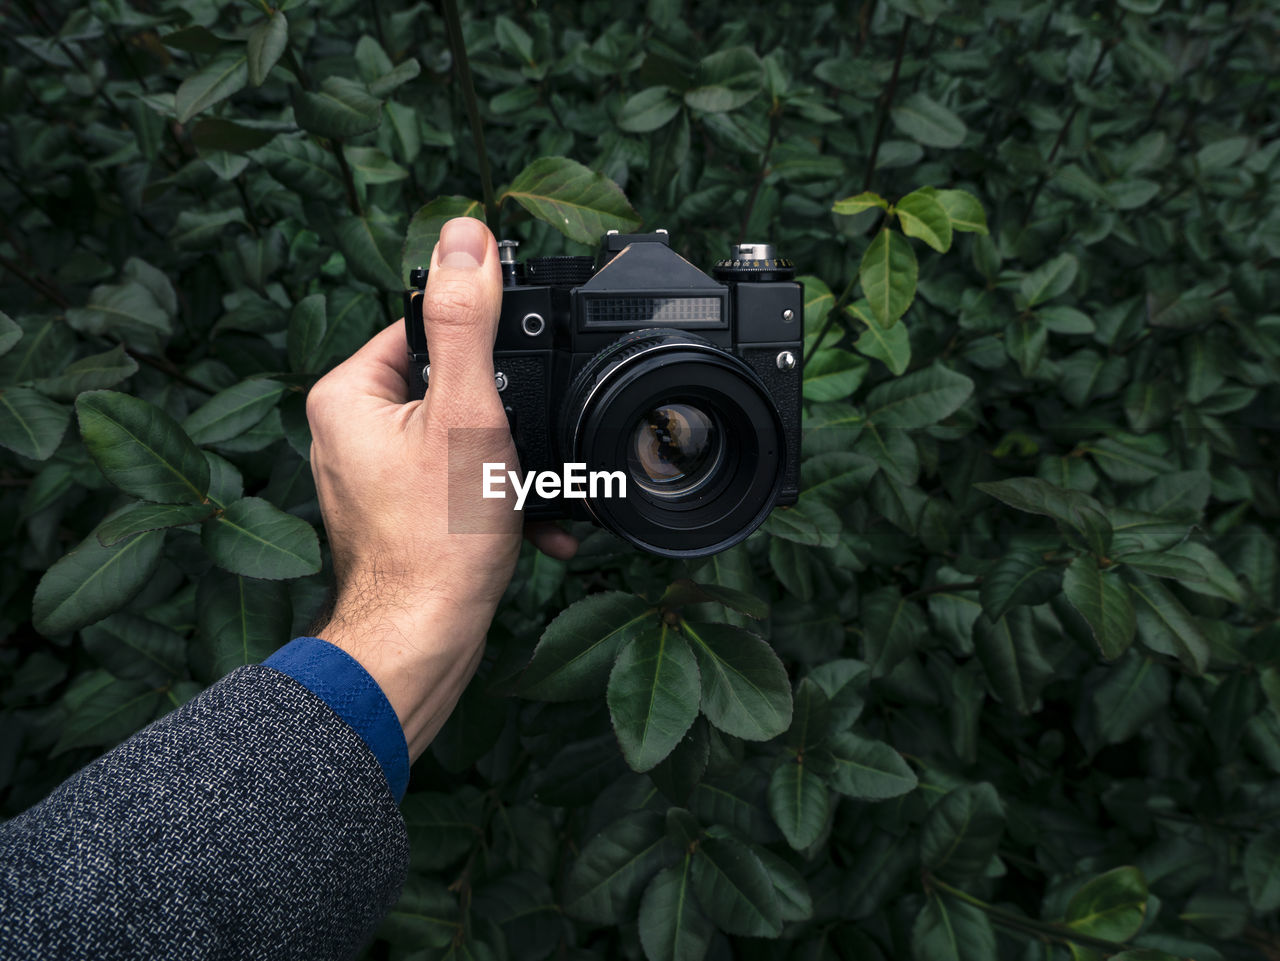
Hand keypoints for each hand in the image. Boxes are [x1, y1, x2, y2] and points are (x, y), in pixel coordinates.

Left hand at [305, 217, 575, 758]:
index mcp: (349, 393)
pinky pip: (456, 481)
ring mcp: (374, 476)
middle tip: (522, 447)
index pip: (425, 325)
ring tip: (530, 491)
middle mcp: (350, 430)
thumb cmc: (439, 540)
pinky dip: (495, 495)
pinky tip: (534, 522)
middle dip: (504, 416)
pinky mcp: (400, 514)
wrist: (424, 643)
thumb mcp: (466, 413)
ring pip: (461, 437)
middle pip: (451, 384)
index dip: (484, 346)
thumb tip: (464, 236)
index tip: (515, 381)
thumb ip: (465, 320)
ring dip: (510, 460)